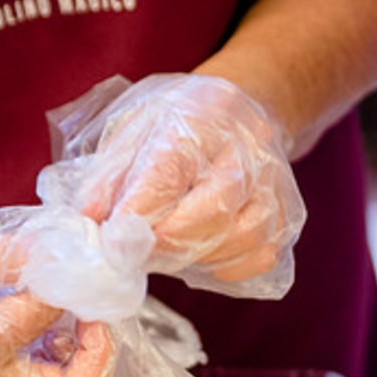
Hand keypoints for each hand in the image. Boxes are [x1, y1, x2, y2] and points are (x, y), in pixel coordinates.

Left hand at [40, 73, 305, 299]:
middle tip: (130, 252)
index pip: (169, 170)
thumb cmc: (177, 123)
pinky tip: (199, 250)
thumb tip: (87, 224)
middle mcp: (248, 147)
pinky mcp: (289, 217)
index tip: (108, 241)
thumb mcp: (132, 129)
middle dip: (160, 244)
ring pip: (235, 242)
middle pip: (209, 214)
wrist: (242, 109)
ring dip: (190, 258)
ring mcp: (275, 184)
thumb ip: (107, 177)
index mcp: (202, 115)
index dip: (136, 213)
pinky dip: (220, 267)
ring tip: (163, 246)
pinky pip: (255, 260)